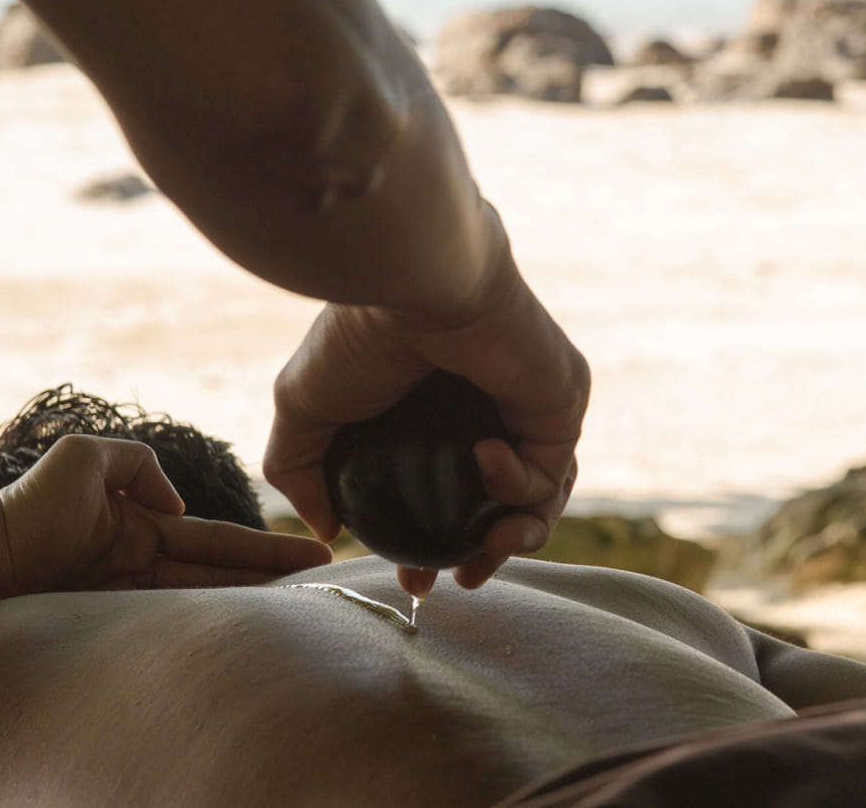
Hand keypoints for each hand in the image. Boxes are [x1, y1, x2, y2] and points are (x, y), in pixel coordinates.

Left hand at [0, 434, 331, 604]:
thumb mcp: (85, 457)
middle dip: (274, 580)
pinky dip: (207, 630)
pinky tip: (243, 635)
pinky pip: (170, 626)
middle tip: (329, 586)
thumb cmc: (22, 506)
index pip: (218, 541)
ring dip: (252, 606)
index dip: (267, 548)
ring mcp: (129, 600)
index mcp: (144, 528)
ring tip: (303, 609)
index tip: (315, 552)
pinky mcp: (112, 627)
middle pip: (223, 576)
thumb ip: (138, 464)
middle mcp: (144, 567)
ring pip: (203, 603)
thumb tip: (175, 504)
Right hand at [263, 249, 588, 596]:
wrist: (414, 285)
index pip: (441, 497)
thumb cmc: (357, 336)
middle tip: (449, 581)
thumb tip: (327, 530)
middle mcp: (482, 413)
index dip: (429, 547)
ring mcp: (527, 408)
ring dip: (513, 538)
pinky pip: (551, 470)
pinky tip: (485, 455)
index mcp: (429, 417)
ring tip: (482, 550)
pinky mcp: (563, 402)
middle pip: (495, 508)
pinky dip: (519, 482)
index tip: (412, 580)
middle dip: (478, 556)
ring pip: (537, 500)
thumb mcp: (305, 409)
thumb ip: (302, 469)